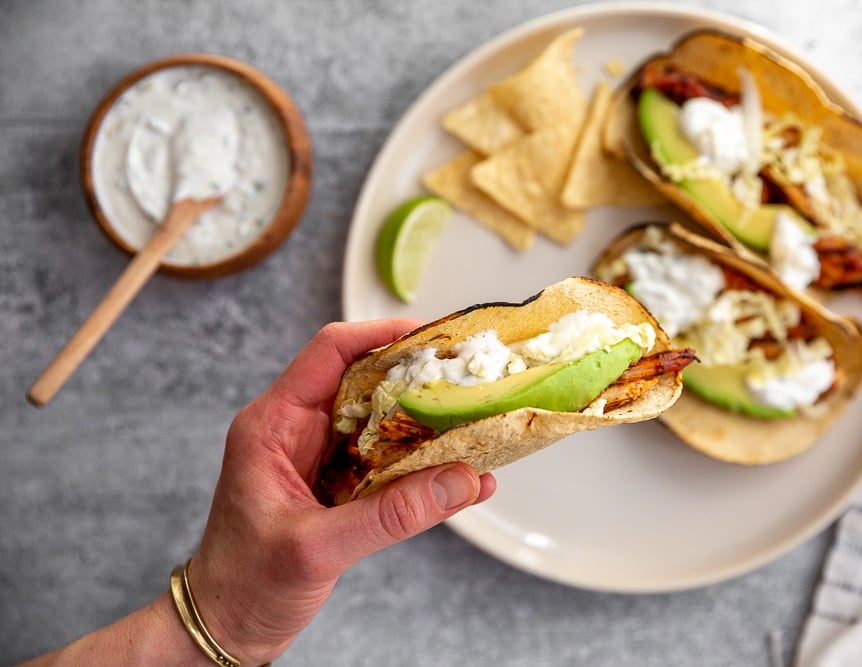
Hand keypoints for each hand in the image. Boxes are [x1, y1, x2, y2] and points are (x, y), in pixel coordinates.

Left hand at [185, 320, 496, 663]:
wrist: (224, 628)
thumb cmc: (242, 587)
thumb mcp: (316, 549)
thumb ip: (390, 515)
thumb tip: (460, 481)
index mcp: (273, 424)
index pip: (330, 352)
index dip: (382, 336)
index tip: (433, 339)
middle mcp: (297, 430)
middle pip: (365, 380)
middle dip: (418, 377)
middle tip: (468, 379)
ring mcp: (320, 458)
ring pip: (383, 421)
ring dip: (428, 423)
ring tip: (476, 421)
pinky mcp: (339, 485)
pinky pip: (390, 462)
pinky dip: (425, 466)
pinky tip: (464, 477)